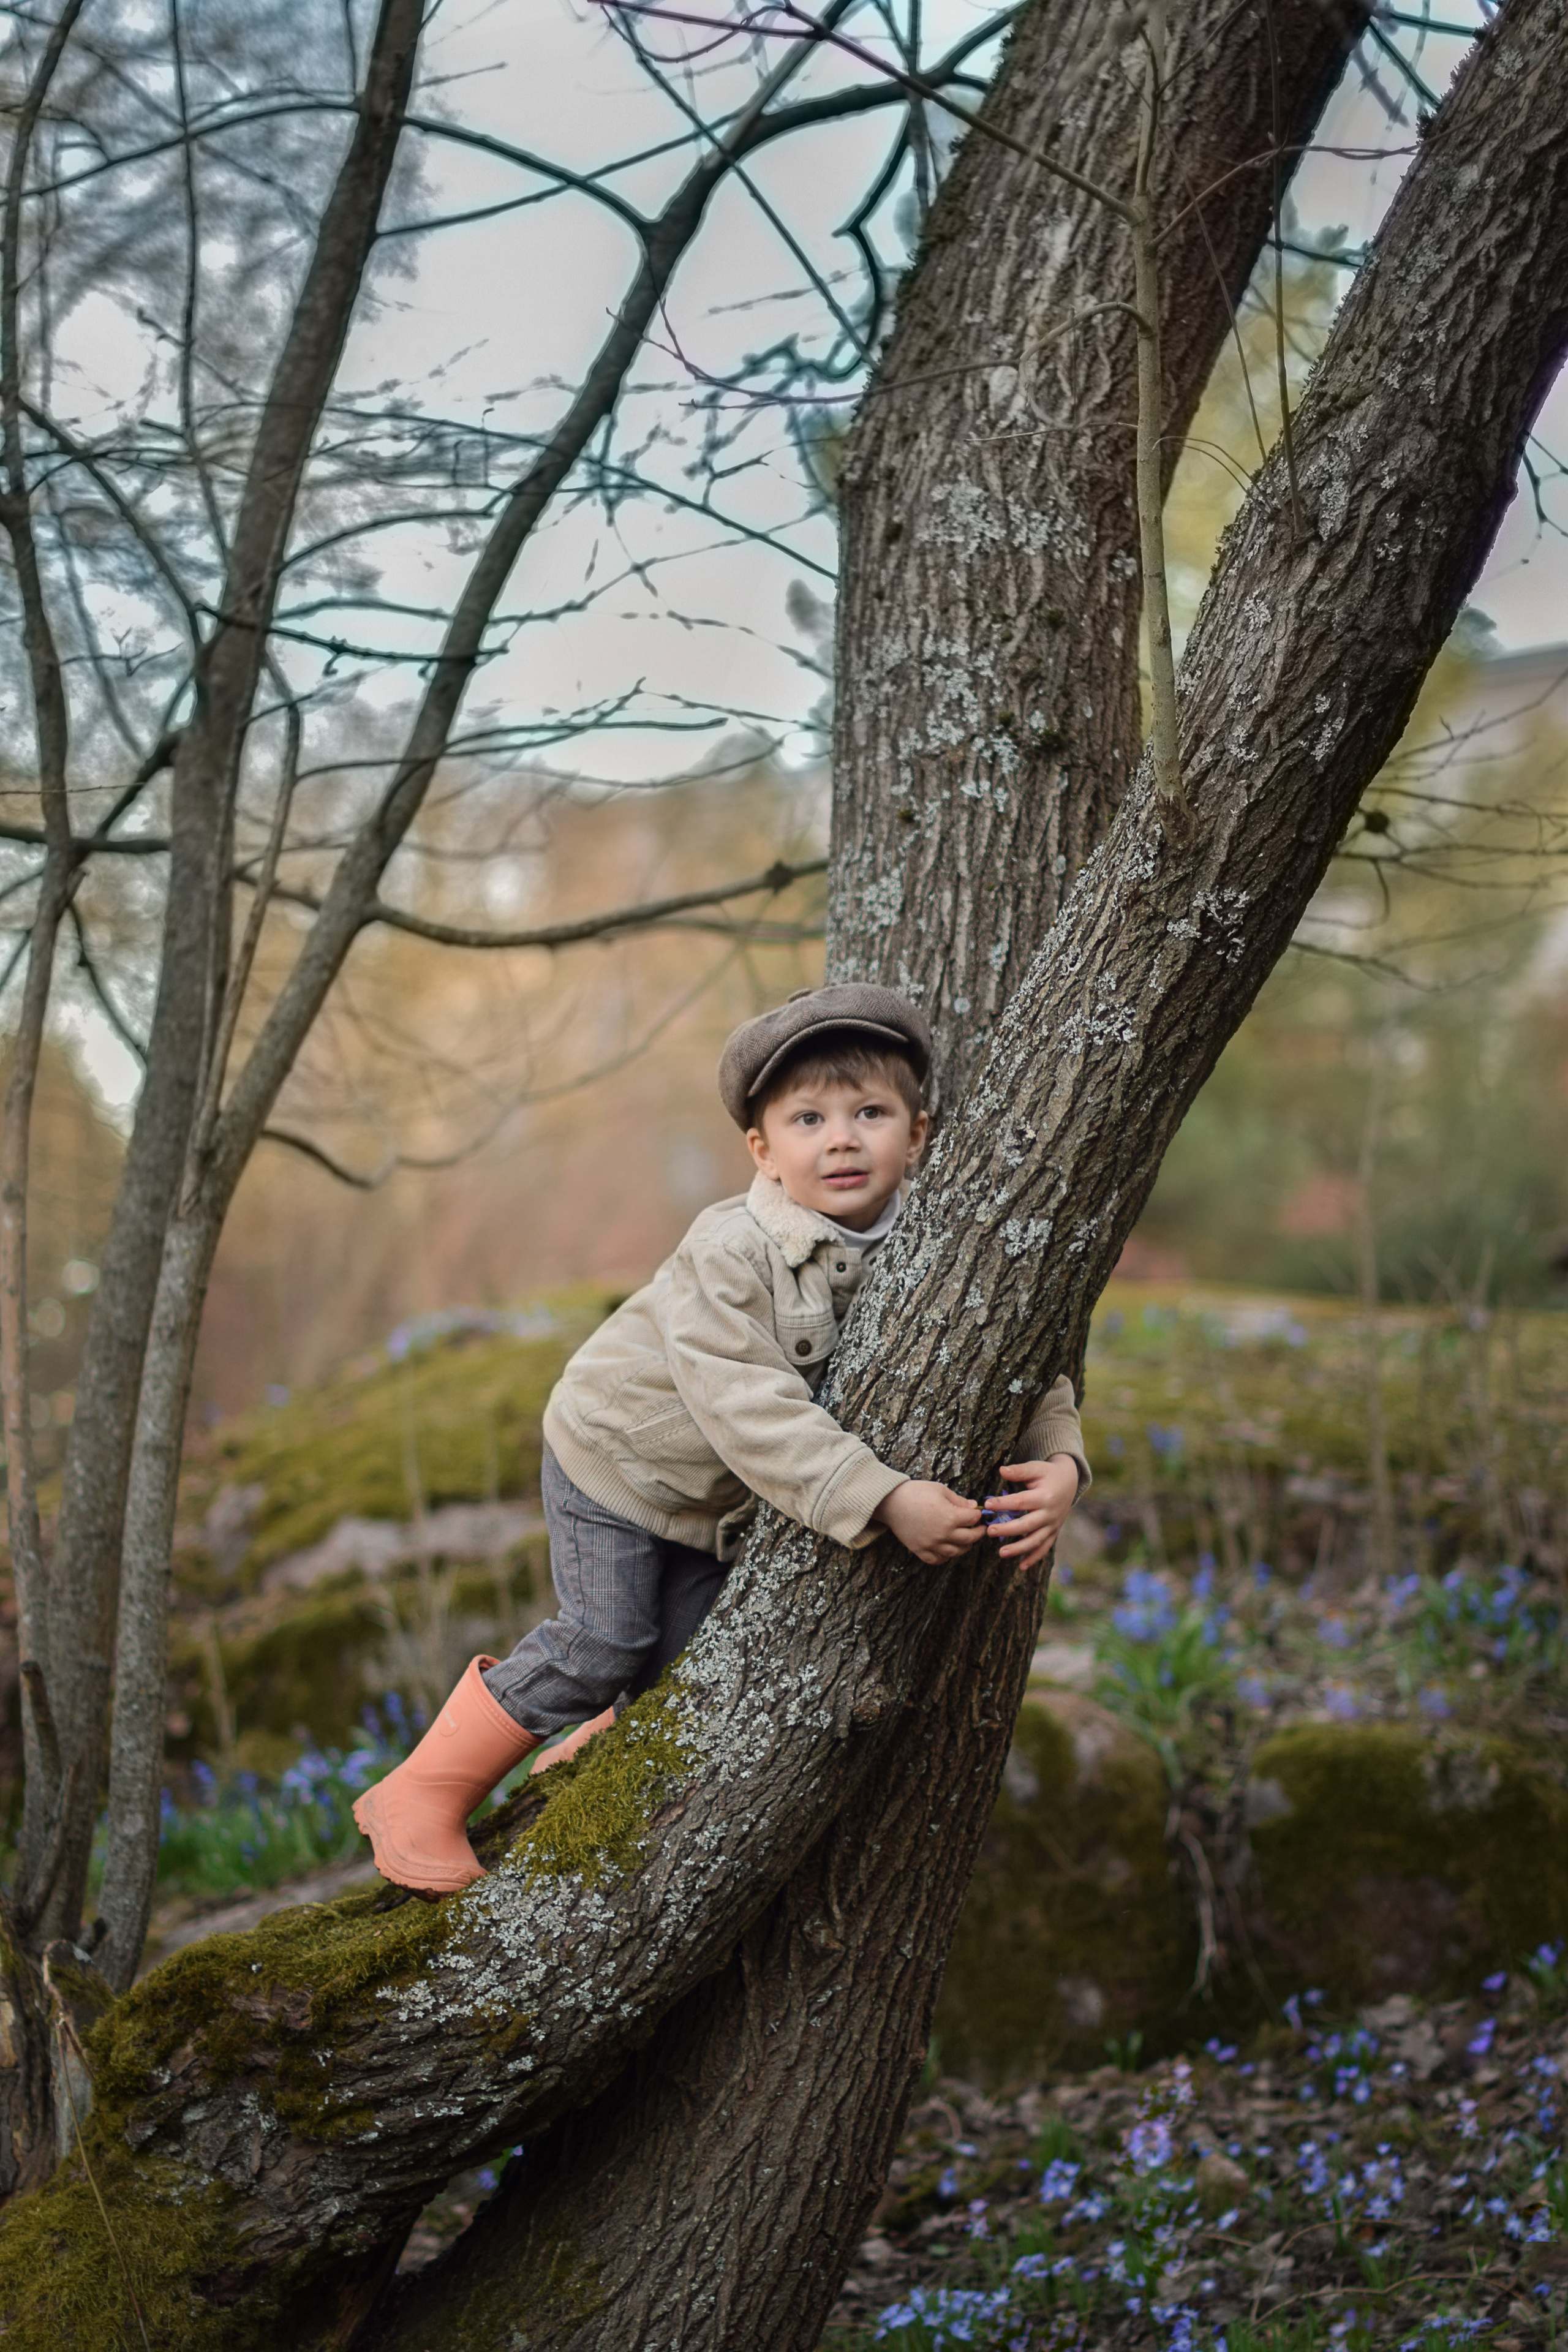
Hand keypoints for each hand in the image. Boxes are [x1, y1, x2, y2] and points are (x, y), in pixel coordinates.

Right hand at [873, 1479, 984, 1564]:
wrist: (891, 1502)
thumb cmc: (916, 1492)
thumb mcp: (941, 1490)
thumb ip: (959, 1500)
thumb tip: (974, 1507)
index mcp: (950, 1516)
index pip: (973, 1519)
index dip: (978, 1515)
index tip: (978, 1513)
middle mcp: (943, 1533)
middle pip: (970, 1538)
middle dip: (978, 1533)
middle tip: (980, 1529)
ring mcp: (932, 1544)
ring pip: (957, 1552)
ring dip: (965, 1546)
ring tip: (966, 1539)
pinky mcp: (920, 1550)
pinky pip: (938, 1560)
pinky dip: (946, 1556)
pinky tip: (947, 1548)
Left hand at [982, 1454, 1078, 1572]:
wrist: (1069, 1481)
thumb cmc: (1048, 1474)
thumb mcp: (1036, 1468)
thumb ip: (1019, 1471)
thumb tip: (1002, 1470)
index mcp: (1045, 1496)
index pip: (1021, 1502)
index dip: (1004, 1504)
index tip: (988, 1504)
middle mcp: (1050, 1513)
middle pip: (1027, 1525)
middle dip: (1008, 1530)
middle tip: (990, 1531)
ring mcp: (1053, 1525)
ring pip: (1036, 1540)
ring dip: (1019, 1549)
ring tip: (1001, 1553)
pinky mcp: (1054, 1531)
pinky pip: (1044, 1547)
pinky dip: (1034, 1558)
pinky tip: (1021, 1566)